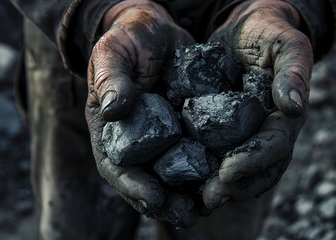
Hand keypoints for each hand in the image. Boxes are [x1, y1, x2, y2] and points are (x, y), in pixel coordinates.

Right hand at [85, 0, 197, 226]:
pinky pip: (195, 154)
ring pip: (172, 174)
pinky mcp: (186, 130)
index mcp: (112, 128)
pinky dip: (207, 171)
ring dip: (188, 195)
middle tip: (188, 215)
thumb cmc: (131, 39)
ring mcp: (162, 137)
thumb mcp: (115, 50)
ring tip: (208, 207)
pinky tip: (224, 180)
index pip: (116, 164)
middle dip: (165, 201)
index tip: (154, 198)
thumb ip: (112, 76)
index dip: (132, 185)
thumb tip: (114, 108)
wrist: (159, 31)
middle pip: (146, 179)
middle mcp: (137, 140)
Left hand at [203, 0, 312, 208]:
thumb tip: (293, 105)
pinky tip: (185, 183)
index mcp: (285, 116)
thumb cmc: (268, 32)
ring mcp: (247, 135)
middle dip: (236, 186)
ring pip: (240, 172)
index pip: (276, 145)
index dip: (254, 160)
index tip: (228, 171)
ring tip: (196, 200)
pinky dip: (204, 173)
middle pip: (259, 169)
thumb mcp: (285, 43)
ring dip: (220, 189)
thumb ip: (294, 70)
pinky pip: (216, 156)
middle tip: (209, 198)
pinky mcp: (224, 131)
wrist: (246, 29)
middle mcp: (268, 132)